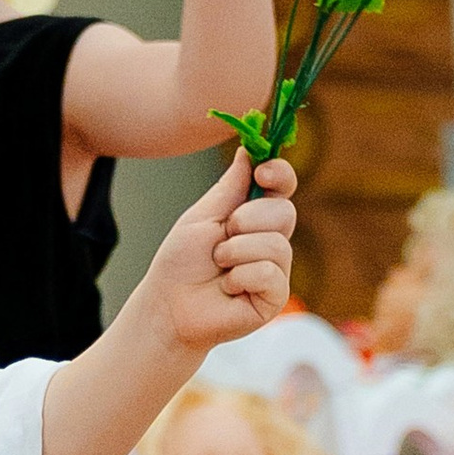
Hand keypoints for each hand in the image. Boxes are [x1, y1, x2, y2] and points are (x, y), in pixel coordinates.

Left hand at [143, 153, 296, 353]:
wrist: (169, 305)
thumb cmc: (181, 262)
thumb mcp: (203, 216)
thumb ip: (230, 186)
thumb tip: (248, 149)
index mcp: (254, 216)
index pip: (283, 186)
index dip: (280, 174)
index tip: (263, 171)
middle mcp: (270, 240)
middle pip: (284, 211)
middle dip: (247, 219)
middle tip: (222, 236)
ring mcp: (276, 269)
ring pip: (276, 243)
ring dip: (236, 252)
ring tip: (218, 267)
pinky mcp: (275, 296)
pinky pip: (270, 273)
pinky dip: (241, 277)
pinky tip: (228, 288)